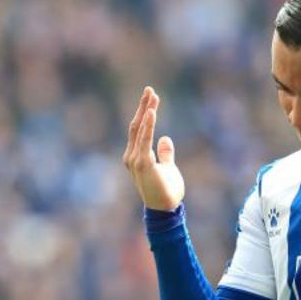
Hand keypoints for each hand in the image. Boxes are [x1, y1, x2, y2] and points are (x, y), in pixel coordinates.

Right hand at [122, 86, 184, 210]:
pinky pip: (144, 140)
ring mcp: (135, 160)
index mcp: (136, 157)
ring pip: (139, 130)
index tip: (152, 98)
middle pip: (136, 126)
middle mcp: (132, 157)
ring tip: (152, 96)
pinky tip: (151, 112)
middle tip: (150, 90)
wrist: (165, 210)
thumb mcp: (168, 168)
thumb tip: (165, 139)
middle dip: (143, 107)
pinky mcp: (142, 163)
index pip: (138, 130)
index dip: (145, 113)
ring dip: (146, 112)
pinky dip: (147, 126)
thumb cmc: (166, 192)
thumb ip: (165, 154)